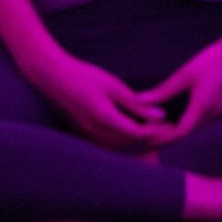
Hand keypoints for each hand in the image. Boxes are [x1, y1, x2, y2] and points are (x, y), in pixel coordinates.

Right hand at [22, 45, 173, 151]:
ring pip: (118, 146)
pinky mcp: (82, 132)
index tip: (170, 125)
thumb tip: (160, 115)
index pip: (136, 133)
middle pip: (129, 143)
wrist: (52, 76)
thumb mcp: (114, 86)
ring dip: (137, 141)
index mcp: (103, 118)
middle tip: (168, 130)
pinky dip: (123, 140)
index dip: (155, 132)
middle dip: (150, 139)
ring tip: (155, 131)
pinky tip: (132, 129)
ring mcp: (86, 134)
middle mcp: (93, 131)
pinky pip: (107, 143)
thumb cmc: (84, 76)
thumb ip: (136, 104)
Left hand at [139, 30, 221, 144]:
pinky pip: (204, 123)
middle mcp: (213, 114)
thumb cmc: (214, 59)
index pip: (181, 134)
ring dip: (179, 132)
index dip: (163, 139)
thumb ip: (164, 90)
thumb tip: (140, 100)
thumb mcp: (186, 73)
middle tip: (147, 136)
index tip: (146, 138)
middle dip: (168, 138)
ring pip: (197, 130)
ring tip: (158, 130)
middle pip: (188, 136)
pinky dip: (189, 125)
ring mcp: (220, 111)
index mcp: (203, 107)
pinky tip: (178, 119)